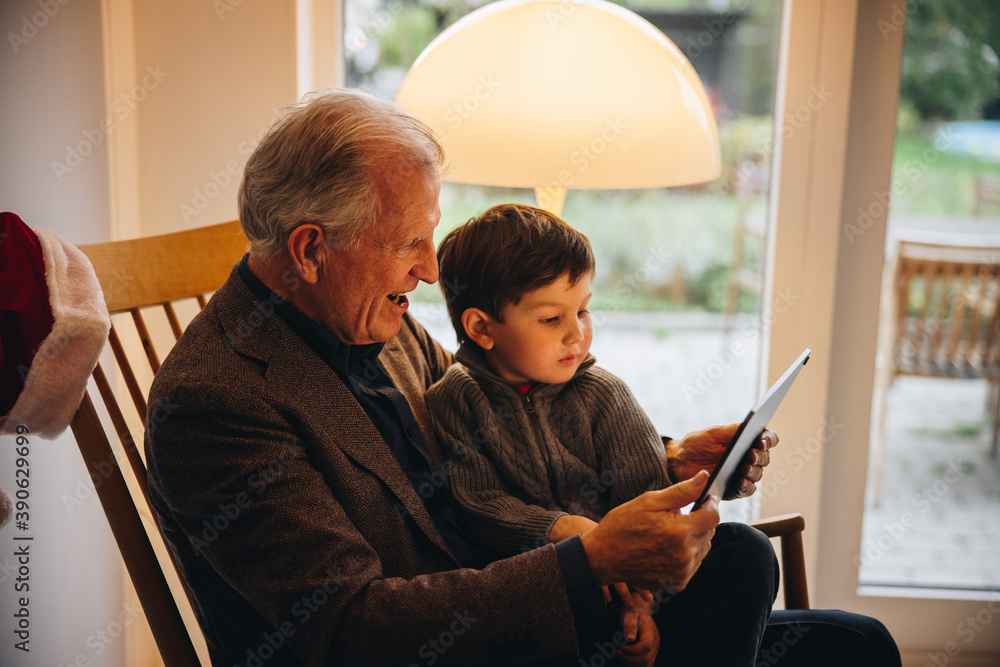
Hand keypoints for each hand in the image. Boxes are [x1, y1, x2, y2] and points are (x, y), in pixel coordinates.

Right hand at [579, 471, 717, 590]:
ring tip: (671, 532)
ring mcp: (681, 572)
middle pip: (710, 532)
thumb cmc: (622, 525)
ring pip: (703, 549)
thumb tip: (704, 477)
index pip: (713, 516)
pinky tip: (668, 547)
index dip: (710, 504)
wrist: (602, 557)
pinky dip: (687, 554)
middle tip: (679, 514)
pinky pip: (694, 565)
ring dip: (694, 537)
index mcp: (679, 532)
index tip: (705, 499)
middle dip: (700, 520)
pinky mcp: (677, 583)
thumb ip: (681, 491)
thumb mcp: (648, 501)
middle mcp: (684, 555)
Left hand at [617, 599, 658, 666]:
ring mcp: (653, 650)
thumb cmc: (634, 611)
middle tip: (617, 652)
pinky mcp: (649, 654)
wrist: (638, 610)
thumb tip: (630, 638)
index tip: (621, 648)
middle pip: (645, 659)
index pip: (646, 647)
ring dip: (631, 663)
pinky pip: (644, 664)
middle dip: (629, 659)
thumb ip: (630, 626)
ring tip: (620, 655)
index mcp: (651, 633)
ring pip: (645, 665)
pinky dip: (634, 664)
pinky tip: (625, 658)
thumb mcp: (630, 614)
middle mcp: (655, 643)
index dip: (633, 651)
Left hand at [667, 425, 777, 498]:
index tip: (762, 440)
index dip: (768, 439)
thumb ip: (732, 430)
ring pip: (757, 474)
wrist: (679, 462)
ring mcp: (742, 474)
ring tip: (745, 468)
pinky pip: (747, 490)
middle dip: (760, 456)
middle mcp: (748, 457)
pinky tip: (741, 482)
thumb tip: (751, 425)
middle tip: (751, 455)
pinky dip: (747, 487)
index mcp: (746, 441)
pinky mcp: (735, 489)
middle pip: (764, 458)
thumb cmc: (697, 444)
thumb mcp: (713, 433)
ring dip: (754, 472)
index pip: (766, 438)